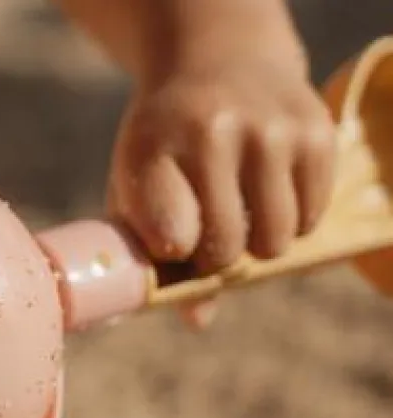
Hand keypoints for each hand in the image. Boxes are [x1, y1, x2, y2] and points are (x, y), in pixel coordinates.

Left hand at [107, 57, 335, 327]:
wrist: (216, 62)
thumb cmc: (164, 151)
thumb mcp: (137, 193)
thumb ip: (153, 258)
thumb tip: (199, 320)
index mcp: (152, 151)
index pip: (173, 235)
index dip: (176, 256)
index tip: (174, 246)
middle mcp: (213, 132)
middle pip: (226, 248)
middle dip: (215, 259)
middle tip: (206, 236)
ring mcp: (269, 128)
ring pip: (275, 239)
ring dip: (257, 245)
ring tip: (238, 214)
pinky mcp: (315, 129)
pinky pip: (310, 216)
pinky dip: (292, 221)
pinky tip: (266, 192)